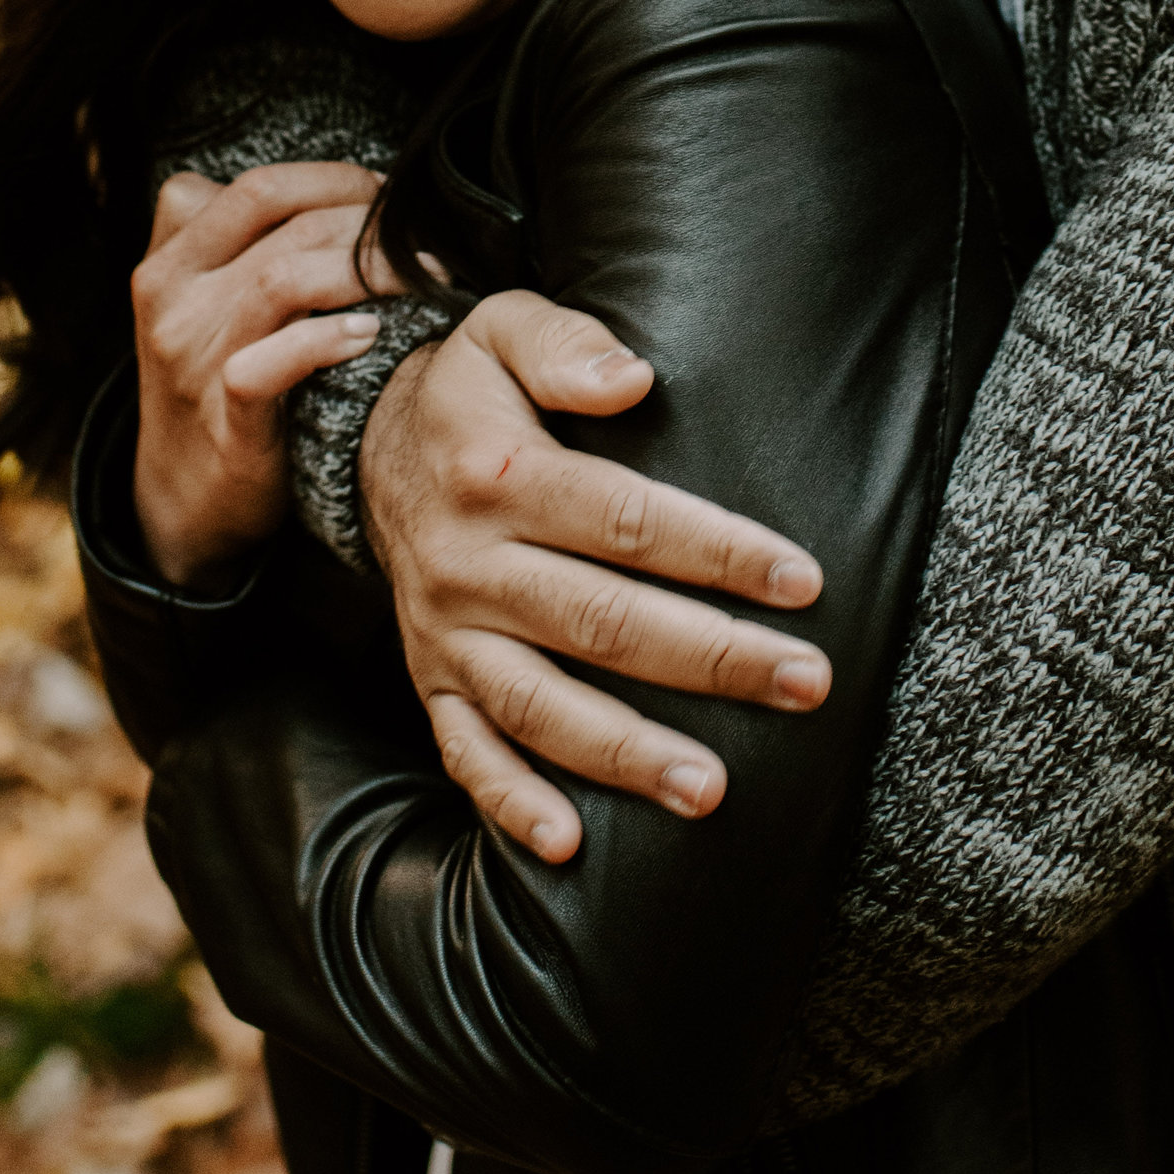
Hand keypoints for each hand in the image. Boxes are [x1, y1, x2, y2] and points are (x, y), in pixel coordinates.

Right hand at [132, 161, 399, 588]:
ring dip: (366, 269)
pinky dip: (325, 341)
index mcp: (171, 260)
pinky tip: (371, 334)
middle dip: (364, 217)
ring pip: (280, 278)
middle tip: (421, 238)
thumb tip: (357, 197)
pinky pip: (267, 366)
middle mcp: (170, 298)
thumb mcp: (210, 301)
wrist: (185, 496)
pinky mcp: (224, 419)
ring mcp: (192, 358)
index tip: (385, 198)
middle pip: (278, 218)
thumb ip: (251, 246)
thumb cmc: (220, 381)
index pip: (256, 187)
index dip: (332, 181)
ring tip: (421, 278)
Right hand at [359, 290, 830, 862]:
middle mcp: (466, 563)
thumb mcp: (506, 328)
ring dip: (627, 752)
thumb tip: (634, 381)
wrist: (368, 444)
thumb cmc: (472, 389)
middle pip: (602, 622)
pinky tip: (571, 845)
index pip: (624, 520)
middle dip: (711, 657)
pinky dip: (512, 802)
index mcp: (496, 474)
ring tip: (712, 788)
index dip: (717, 550)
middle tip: (806, 682)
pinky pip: (465, 752)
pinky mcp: (430, 680)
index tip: (803, 580)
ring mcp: (445, 634)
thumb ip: (569, 345)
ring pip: (540, 704)